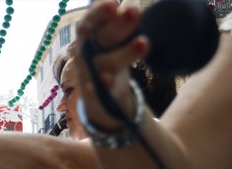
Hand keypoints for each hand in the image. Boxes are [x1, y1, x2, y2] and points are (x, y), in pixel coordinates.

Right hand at [75, 0, 148, 130]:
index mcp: (90, 36)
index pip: (91, 20)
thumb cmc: (108, 56)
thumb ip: (113, 18)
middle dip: (118, 25)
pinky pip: (96, 91)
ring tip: (144, 42)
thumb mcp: (110, 35)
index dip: (100, 12)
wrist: (100, 96)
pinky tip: (108, 80)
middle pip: (102, 37)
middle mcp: (87, 53)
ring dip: (123, 53)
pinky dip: (101, 85)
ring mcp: (90, 74)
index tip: (114, 3)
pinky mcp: (95, 95)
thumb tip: (121, 0)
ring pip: (104, 63)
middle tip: (135, 11)